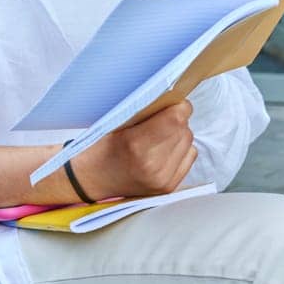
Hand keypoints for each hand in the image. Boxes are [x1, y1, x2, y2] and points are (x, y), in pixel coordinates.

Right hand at [75, 100, 195, 198]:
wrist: (92, 180)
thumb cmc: (101, 147)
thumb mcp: (115, 123)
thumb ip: (144, 111)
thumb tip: (172, 97)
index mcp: (135, 144)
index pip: (176, 119)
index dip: (178, 106)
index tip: (172, 102)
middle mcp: (152, 165)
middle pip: (184, 129)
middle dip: (176, 120)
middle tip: (160, 119)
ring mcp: (162, 179)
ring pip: (189, 142)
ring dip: (179, 134)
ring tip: (159, 136)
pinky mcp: (169, 187)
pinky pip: (190, 156)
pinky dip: (181, 149)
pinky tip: (163, 150)